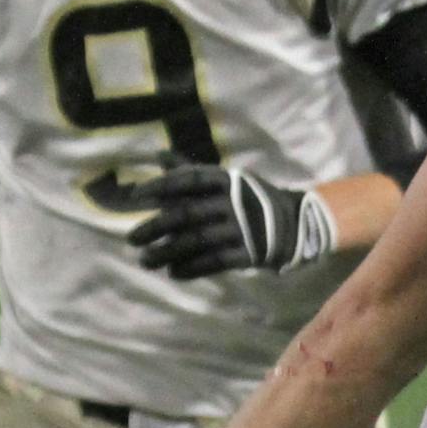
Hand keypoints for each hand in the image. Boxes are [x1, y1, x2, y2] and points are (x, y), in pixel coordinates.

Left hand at [125, 160, 334, 278]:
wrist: (294, 223)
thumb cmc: (250, 198)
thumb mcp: (225, 180)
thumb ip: (190, 170)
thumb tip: (157, 155)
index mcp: (227, 180)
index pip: (190, 179)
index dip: (162, 185)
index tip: (137, 196)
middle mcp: (233, 202)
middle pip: (188, 213)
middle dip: (156, 226)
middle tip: (132, 238)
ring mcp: (242, 229)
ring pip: (197, 241)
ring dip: (168, 252)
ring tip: (146, 261)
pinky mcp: (248, 253)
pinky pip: (215, 262)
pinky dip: (192, 268)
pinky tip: (174, 272)